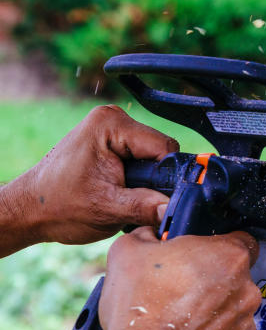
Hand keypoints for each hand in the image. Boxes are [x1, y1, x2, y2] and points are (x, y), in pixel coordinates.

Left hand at [0, 105, 177, 252]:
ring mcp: (111, 127)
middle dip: (151, 179)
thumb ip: (145, 207)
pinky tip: (117, 188)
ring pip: (151, 155)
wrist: (28, 211)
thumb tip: (173, 209)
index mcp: (112, 124)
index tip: (155, 198)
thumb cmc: (56, 207)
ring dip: (143, 179)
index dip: (163, 176)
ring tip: (120, 196)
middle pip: (159, 150)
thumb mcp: (106, 210)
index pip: (163, 147)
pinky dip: (134, 175)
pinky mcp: (110, 138)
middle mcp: (113, 118)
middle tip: (129, 199)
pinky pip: (139, 155)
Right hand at [100, 227, 260, 329]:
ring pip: (233, 301)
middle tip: (186, 282)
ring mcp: (243, 318)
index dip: (218, 245)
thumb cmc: (139, 311)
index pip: (240, 239)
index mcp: (229, 255)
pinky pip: (230, 328)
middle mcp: (245, 286)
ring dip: (214, 303)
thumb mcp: (128, 252)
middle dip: (214, 276)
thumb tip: (149, 234)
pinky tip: (190, 327)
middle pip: (236, 272)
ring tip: (183, 309)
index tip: (201, 254)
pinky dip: (214, 328)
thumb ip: (147, 234)